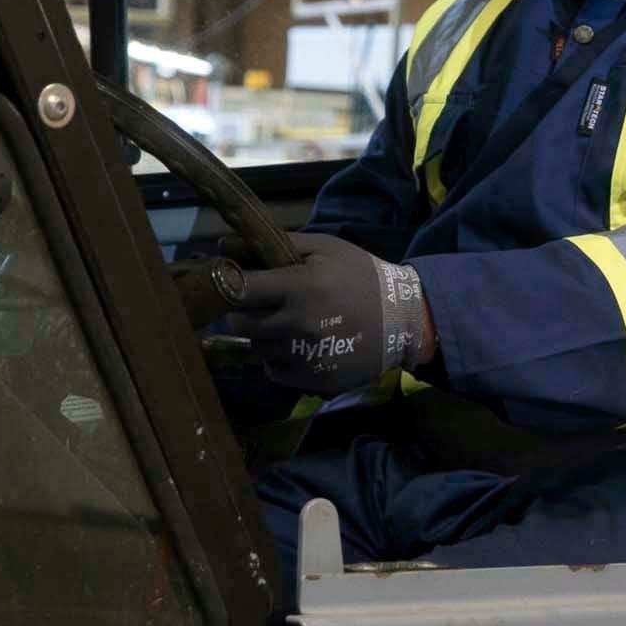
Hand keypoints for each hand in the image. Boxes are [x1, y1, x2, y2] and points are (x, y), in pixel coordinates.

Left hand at [231, 234, 434, 394]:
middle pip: (241, 323)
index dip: (227, 284)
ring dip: (262, 334)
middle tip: (257, 303)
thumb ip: (276, 244)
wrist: (402, 319)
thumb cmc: (360, 276)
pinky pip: (273, 371)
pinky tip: (295, 344)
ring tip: (283, 322)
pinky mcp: (312, 381)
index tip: (230, 281)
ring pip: (257, 348)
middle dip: (241, 311)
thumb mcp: (324, 248)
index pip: (240, 289)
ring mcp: (305, 357)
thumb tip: (223, 245)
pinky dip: (276, 358)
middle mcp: (299, 326)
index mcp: (301, 287)